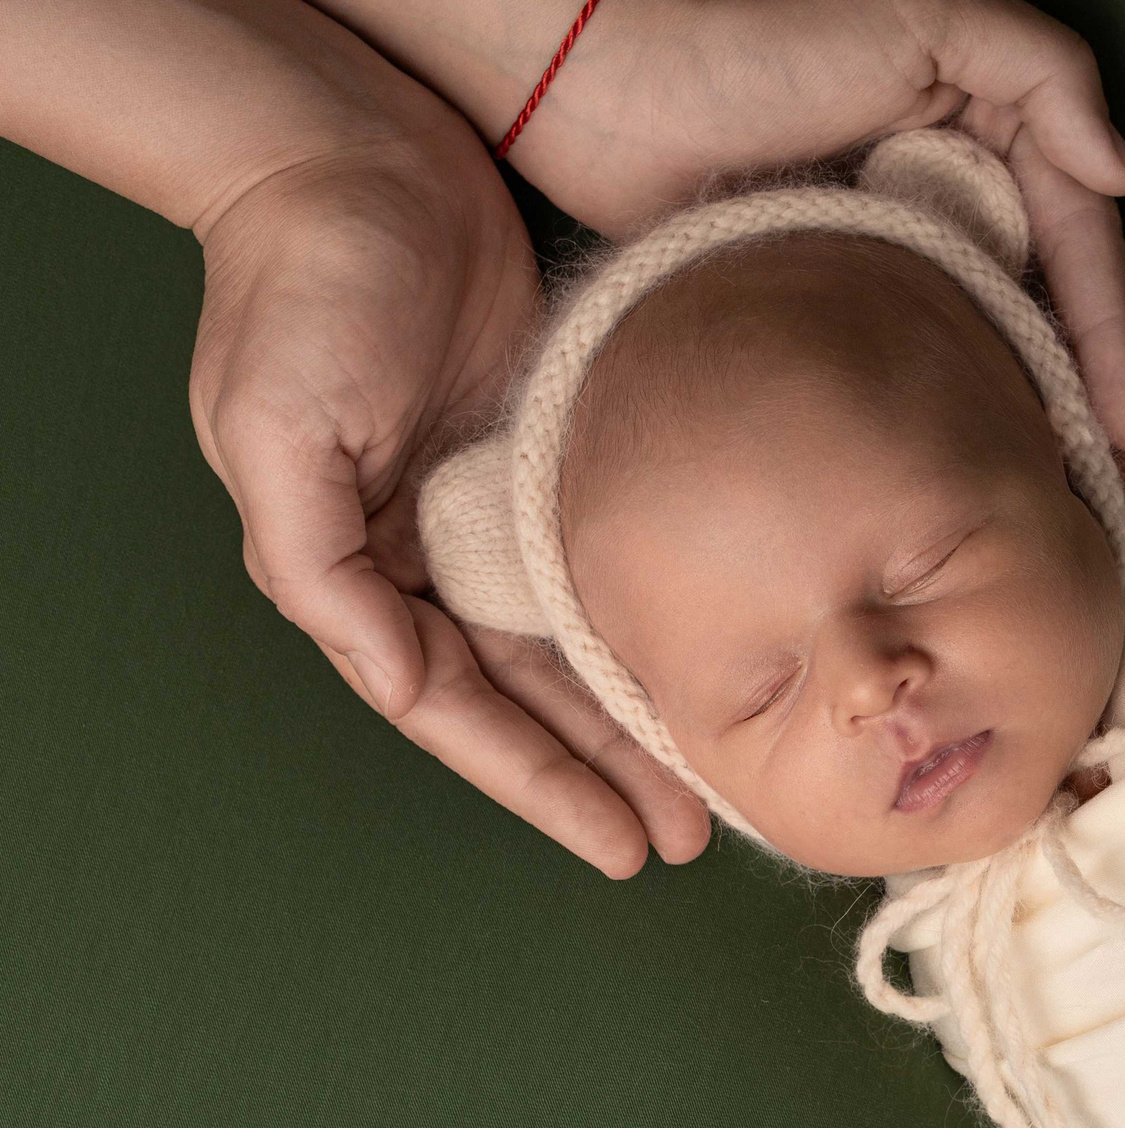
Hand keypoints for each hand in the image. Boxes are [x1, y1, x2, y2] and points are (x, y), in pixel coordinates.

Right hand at [188, 131, 710, 876]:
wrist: (356, 154)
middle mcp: (426, 558)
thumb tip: (392, 678)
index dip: (537, 781)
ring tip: (711, 790)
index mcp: (355, 570)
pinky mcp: (553, 457)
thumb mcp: (280, 430)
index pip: (457, 709)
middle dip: (603, 772)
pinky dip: (651, 622)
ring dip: (637, 718)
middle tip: (687, 841)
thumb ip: (321, 569)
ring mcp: (493, 512)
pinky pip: (609, 566)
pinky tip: (711, 664)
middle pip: (530, 697)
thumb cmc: (306, 286)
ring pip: (578, 645)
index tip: (616, 845)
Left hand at [490, 0, 1124, 509]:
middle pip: (1048, 321)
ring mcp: (888, 257)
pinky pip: (910, 375)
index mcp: (985, 135)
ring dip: (1036, 438)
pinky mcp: (824, 304)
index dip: (1117, 352)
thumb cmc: (748, 34)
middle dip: (1099, 415)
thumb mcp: (921, 19)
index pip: (1080, 257)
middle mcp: (949, 198)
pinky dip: (953, 429)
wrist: (590, 77)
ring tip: (1066, 522)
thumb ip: (1040, 70)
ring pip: (987, 359)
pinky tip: (976, 486)